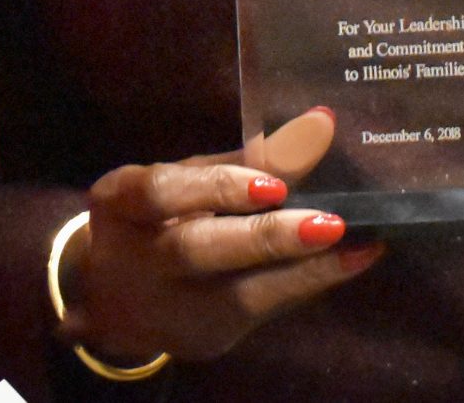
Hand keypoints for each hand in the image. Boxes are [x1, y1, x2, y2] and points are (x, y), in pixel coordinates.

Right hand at [60, 108, 384, 364]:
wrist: (113, 299)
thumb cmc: (153, 221)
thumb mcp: (179, 183)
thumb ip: (237, 161)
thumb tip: (314, 125)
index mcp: (120, 204)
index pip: (159, 192)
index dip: (215, 188)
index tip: (273, 184)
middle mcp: (139, 262)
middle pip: (195, 251)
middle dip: (265, 238)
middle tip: (328, 223)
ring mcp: (170, 309)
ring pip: (235, 295)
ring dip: (300, 269)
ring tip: (351, 247)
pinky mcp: (205, 339)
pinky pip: (261, 311)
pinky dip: (308, 284)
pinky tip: (351, 263)